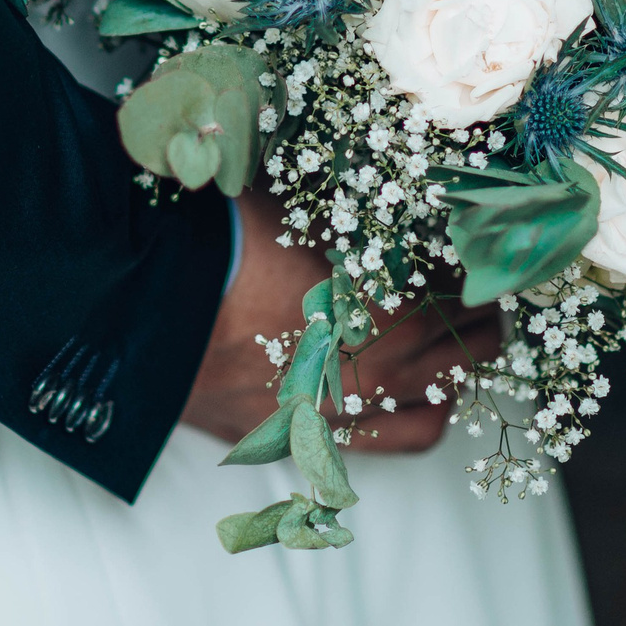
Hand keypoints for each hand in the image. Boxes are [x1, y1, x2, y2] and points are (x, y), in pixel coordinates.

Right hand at [181, 190, 498, 452]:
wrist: (147, 318)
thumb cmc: (217, 252)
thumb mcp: (291, 208)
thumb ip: (347, 206)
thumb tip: (384, 188)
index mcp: (383, 296)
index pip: (457, 276)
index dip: (464, 255)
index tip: (460, 237)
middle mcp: (382, 359)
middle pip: (469, 334)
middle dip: (478, 303)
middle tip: (472, 280)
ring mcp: (357, 407)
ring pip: (451, 390)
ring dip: (466, 358)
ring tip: (461, 333)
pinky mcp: (322, 436)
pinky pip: (407, 436)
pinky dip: (429, 411)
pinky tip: (426, 389)